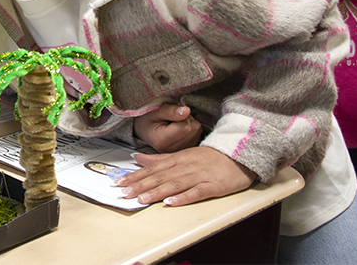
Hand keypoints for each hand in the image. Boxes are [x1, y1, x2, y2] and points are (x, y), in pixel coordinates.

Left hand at [113, 146, 256, 205]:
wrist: (237, 153)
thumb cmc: (208, 157)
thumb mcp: (181, 155)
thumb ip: (158, 158)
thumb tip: (137, 158)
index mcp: (176, 159)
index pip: (151, 169)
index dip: (134, 176)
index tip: (118, 183)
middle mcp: (184, 167)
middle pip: (159, 177)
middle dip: (140, 185)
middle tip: (124, 193)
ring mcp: (198, 176)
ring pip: (174, 184)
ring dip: (157, 192)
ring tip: (141, 199)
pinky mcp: (212, 186)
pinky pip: (196, 193)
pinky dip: (183, 198)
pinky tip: (171, 203)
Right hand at [133, 104, 202, 152]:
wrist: (144, 130)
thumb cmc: (147, 121)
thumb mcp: (154, 112)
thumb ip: (170, 111)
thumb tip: (187, 110)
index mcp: (162, 141)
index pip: (185, 127)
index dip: (182, 116)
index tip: (171, 113)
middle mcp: (173, 150)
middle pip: (193, 129)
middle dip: (186, 118)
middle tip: (173, 117)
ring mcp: (180, 151)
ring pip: (197, 130)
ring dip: (189, 122)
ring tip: (175, 122)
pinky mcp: (187, 149)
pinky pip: (197, 134)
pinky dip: (191, 127)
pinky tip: (180, 127)